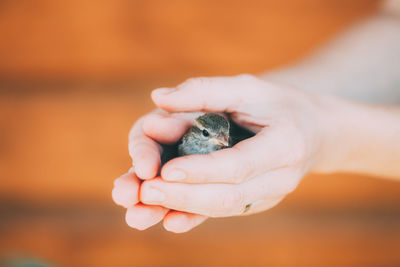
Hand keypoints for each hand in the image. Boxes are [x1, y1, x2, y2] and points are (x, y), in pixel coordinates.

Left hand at [113, 74, 327, 230]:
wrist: (313, 131)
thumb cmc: (278, 104)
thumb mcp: (247, 87)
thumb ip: (204, 91)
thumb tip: (158, 98)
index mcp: (285, 144)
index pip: (238, 165)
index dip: (202, 170)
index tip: (165, 170)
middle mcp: (280, 177)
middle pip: (228, 195)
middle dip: (184, 195)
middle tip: (145, 192)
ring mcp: (269, 194)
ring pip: (224, 208)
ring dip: (184, 208)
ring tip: (145, 205)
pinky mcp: (257, 201)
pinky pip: (225, 210)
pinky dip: (196, 215)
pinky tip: (169, 219)